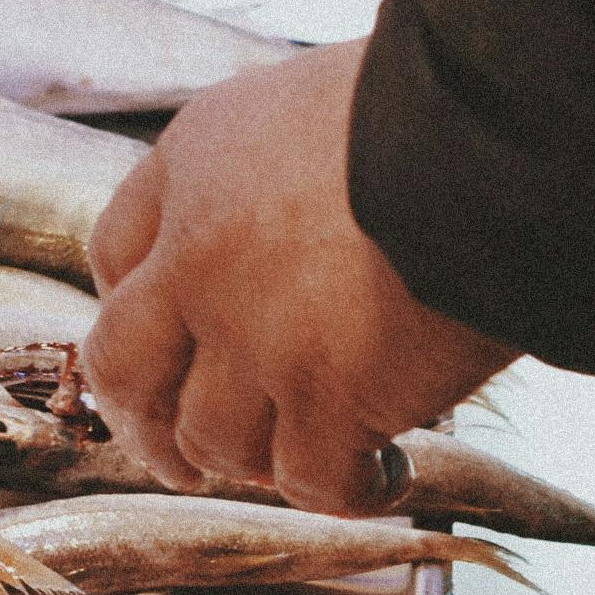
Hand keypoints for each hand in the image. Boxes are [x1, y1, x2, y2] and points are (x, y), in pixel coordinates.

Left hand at [82, 42, 509, 512]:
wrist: (480, 136)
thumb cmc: (420, 105)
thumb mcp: (305, 103)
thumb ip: (269, 170)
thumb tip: (293, 225)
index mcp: (193, 165)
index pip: (115, 254)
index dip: (137, 313)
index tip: (170, 346)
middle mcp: (199, 256)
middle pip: (124, 370)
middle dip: (146, 427)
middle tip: (179, 461)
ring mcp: (255, 336)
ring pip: (214, 442)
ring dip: (263, 461)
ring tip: (324, 451)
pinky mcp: (328, 399)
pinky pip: (312, 483)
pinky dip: (351, 491)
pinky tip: (388, 472)